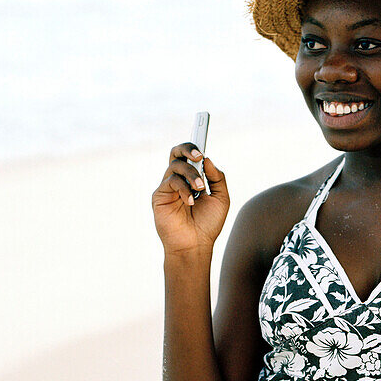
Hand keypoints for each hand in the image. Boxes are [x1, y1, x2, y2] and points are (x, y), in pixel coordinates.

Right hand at [152, 142, 229, 256]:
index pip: (190, 155)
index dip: (194, 145)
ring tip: (199, 189)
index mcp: (193, 178)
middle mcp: (179, 179)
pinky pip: (170, 182)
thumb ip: (217, 178)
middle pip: (176, 152)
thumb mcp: (221, 198)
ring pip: (175, 166)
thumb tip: (208, 159)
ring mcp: (168, 187)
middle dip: (187, 148)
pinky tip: (190, 201)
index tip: (203, 135)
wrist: (196, 245)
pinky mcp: (159, 196)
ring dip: (190, 174)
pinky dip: (183, 189)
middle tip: (198, 155)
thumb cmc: (208, 224)